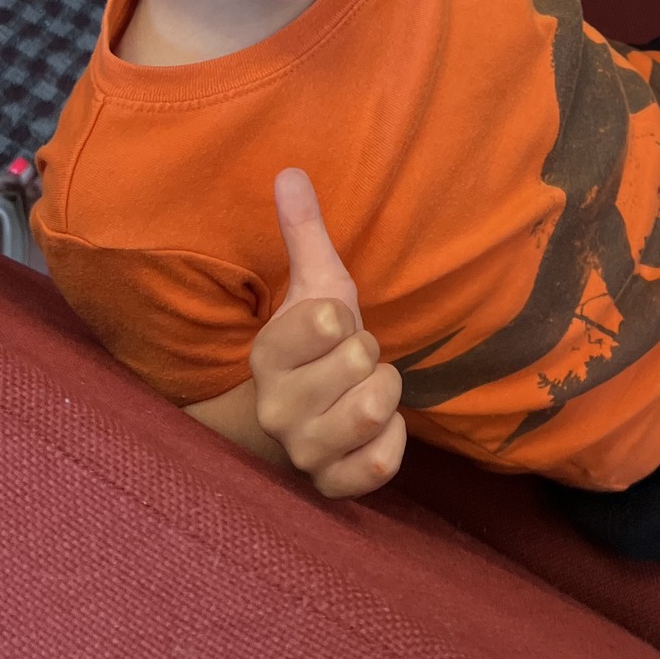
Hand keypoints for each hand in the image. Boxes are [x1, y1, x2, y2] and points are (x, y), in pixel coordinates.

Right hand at [249, 168, 404, 498]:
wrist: (305, 417)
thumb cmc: (317, 346)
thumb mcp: (316, 285)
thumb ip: (304, 231)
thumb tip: (290, 171)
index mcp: (267, 354)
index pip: (328, 319)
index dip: (344, 318)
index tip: (331, 328)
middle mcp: (276, 408)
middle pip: (361, 360)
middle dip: (369, 354)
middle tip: (348, 364)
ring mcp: (303, 452)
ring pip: (375, 408)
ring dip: (385, 393)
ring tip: (362, 390)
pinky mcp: (332, 487)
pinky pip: (381, 462)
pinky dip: (393, 441)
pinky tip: (377, 430)